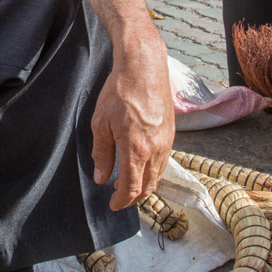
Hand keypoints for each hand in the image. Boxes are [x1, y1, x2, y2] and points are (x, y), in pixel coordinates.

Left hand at [90, 27, 173, 209]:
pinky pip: (164, 160)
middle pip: (148, 186)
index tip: (112, 205)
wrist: (144, 66)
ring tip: (128, 183)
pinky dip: (153, 170)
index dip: (121, 201)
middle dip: (134, 197)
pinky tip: (142, 165)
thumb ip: (102, 154)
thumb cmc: (120, 92)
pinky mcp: (171, 132)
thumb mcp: (101, 124)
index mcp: (137, 150)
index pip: (131, 188)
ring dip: (145, 184)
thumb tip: (101, 177)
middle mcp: (156, 150)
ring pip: (159, 175)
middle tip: (119, 198)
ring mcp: (167, 141)